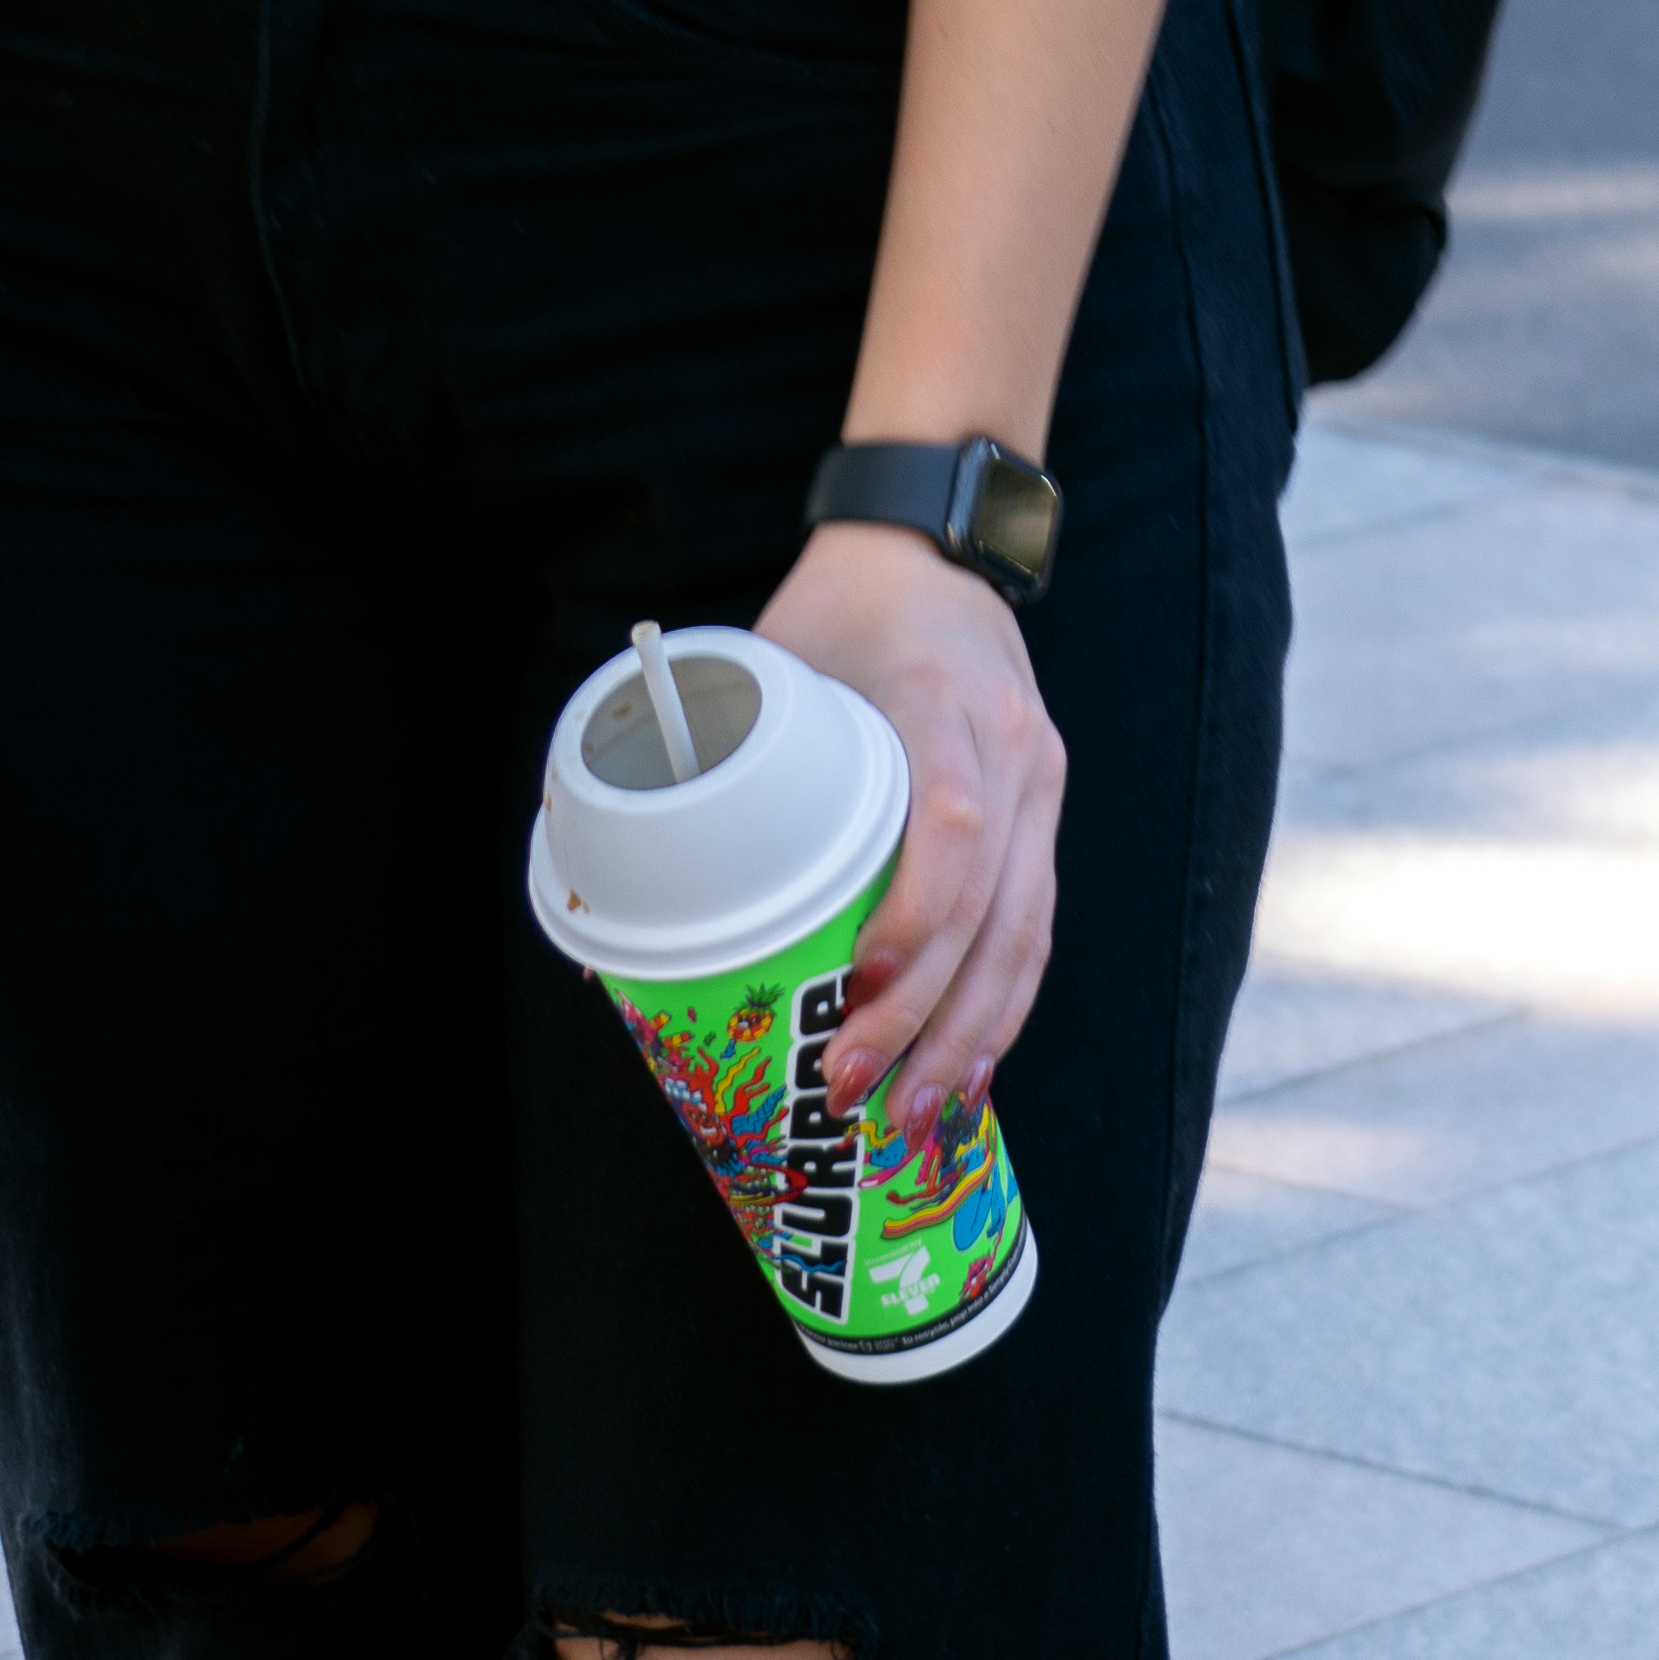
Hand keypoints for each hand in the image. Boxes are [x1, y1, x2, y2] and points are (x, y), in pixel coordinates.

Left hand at [757, 515, 1065, 1139]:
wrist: (928, 542)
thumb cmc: (834, 611)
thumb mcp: (770, 661)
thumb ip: (712, 770)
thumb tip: (614, 922)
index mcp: (941, 697)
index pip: (949, 819)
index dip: (914, 915)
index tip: (856, 990)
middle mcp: (1012, 743)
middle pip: (992, 904)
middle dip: (927, 1018)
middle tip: (852, 1094)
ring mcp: (1039, 776)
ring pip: (1025, 930)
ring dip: (973, 1035)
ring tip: (916, 1117)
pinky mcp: (1044, 805)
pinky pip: (1035, 921)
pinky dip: (1003, 1004)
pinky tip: (971, 1068)